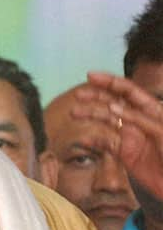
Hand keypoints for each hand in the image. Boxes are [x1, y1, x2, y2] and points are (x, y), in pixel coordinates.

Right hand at [73, 72, 162, 199]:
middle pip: (114, 102)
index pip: (129, 91)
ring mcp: (131, 135)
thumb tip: (112, 106)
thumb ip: (139, 119)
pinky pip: (106, 144)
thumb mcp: (161, 132)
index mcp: (152, 110)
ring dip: (91, 115)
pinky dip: (94, 141)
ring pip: (107, 120)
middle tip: (79, 95)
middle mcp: (139, 119)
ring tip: (74, 113)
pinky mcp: (125, 153)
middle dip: (96, 96)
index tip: (91, 76)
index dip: (110, 82)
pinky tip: (84, 140)